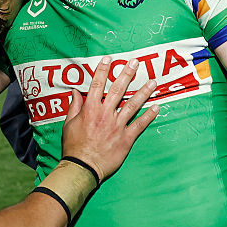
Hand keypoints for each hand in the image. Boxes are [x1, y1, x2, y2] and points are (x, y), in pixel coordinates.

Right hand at [61, 57, 158, 181]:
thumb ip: (74, 106)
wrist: (83, 167)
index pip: (97, 85)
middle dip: (127, 74)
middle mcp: (105, 114)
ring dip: (143, 92)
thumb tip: (75, 92)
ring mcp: (117, 126)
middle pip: (118, 90)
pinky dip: (149, 116)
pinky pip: (140, 125)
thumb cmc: (74, 146)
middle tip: (136, 62)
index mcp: (90, 109)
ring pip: (133, 105)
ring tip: (153, 82)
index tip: (109, 59)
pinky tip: (157, 107)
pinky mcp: (126, 138)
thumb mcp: (68, 124)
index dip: (103, 70)